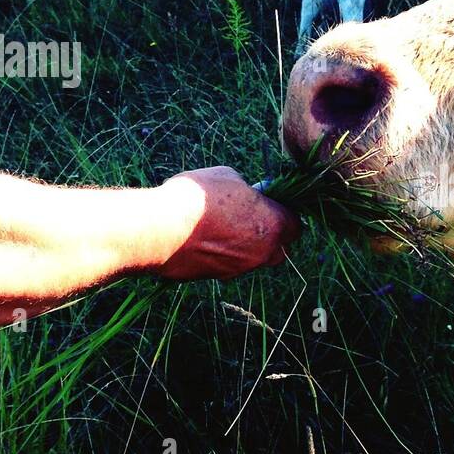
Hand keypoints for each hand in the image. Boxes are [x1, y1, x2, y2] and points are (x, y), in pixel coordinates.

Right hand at [154, 167, 299, 279]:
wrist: (158, 231)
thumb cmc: (195, 198)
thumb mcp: (228, 176)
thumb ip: (247, 189)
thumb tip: (247, 193)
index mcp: (273, 225)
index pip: (296, 225)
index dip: (284, 213)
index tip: (270, 203)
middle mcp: (261, 253)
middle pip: (279, 249)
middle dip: (270, 236)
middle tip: (250, 217)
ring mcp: (239, 269)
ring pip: (252, 259)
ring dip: (244, 246)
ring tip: (221, 225)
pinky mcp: (215, 277)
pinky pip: (228, 265)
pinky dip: (222, 254)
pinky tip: (202, 238)